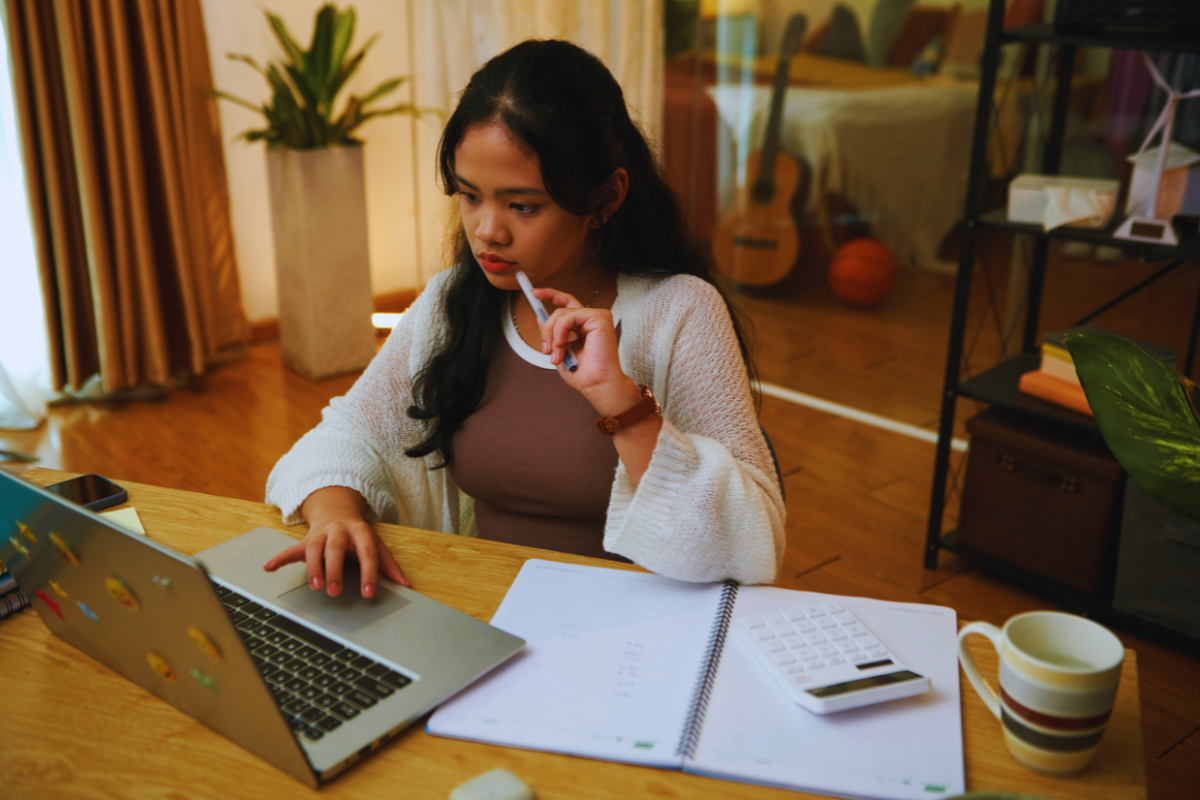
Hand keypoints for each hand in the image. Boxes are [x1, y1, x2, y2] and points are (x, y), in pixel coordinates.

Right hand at [263, 487, 409, 596]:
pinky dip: (279, 558)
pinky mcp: (305, 541)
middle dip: (334, 569)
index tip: (368, 593)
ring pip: (313, 548)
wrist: (336, 512)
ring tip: (315, 586)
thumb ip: (389, 566)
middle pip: (335, 548)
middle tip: (334, 592)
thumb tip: (407, 586)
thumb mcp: (377, 546)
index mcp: (360, 532)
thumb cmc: (359, 536)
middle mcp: (339, 531)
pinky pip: (291, 549)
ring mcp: (320, 535)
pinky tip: (269, 567)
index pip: (367, 551)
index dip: (369, 572)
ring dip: (312, 567)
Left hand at [532, 287, 661, 484]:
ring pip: (561, 313)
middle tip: (545, 348)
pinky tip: (562, 345)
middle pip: (561, 308)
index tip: (534, 293)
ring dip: (552, 335)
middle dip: (547, 327)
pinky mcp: (599, 317)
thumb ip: (551, 333)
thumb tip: (538, 317)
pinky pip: (568, 316)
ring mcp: (597, 316)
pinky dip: (560, 332)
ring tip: (556, 353)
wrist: (597, 385)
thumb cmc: (583, 374)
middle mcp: (591, 319)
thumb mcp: (559, 350)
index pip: (567, 303)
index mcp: (584, 326)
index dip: (551, 295)